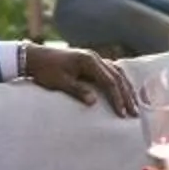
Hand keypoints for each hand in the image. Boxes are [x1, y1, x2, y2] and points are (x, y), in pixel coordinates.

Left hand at [19, 42, 138, 117]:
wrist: (34, 57)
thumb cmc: (45, 70)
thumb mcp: (60, 82)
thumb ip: (77, 91)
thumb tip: (93, 102)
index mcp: (88, 61)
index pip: (109, 81)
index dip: (117, 98)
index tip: (123, 113)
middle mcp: (94, 57)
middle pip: (117, 77)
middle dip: (126, 95)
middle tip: (134, 113)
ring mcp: (94, 58)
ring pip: (117, 73)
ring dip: (126, 88)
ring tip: (134, 104)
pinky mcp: (91, 62)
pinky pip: (111, 71)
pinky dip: (119, 81)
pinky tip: (124, 91)